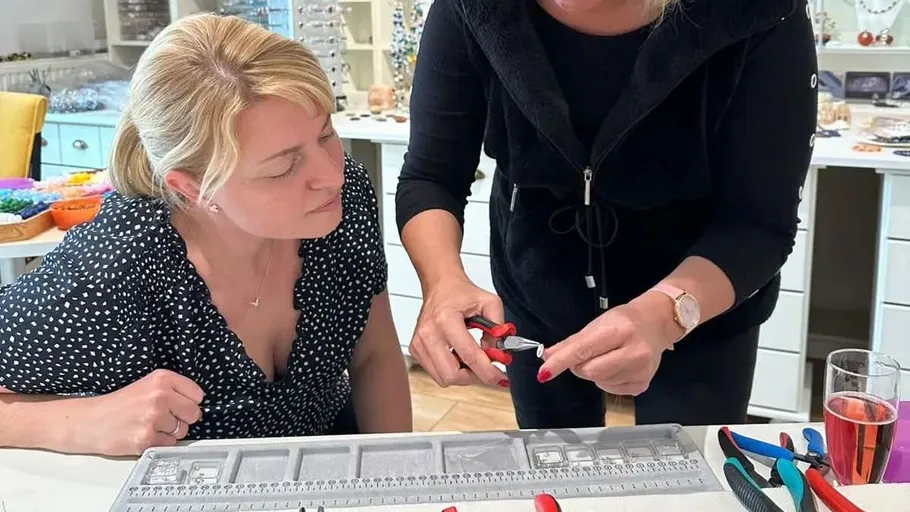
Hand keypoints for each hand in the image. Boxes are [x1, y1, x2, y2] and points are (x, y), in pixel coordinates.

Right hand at [73, 369, 204, 455]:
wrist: (90, 421)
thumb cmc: (120, 404)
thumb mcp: (147, 384)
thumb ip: (173, 390)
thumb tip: (197, 404)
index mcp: (162, 378)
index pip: (197, 394)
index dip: (189, 402)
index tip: (178, 404)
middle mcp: (159, 396)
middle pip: (194, 413)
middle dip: (182, 418)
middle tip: (163, 418)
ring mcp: (153, 418)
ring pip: (182, 430)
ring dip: (169, 432)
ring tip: (148, 425)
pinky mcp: (147, 438)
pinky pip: (169, 444)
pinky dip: (159, 443)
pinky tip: (143, 435)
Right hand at [410, 275, 507, 387]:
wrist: (440, 286)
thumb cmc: (462, 293)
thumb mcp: (489, 303)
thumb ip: (498, 330)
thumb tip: (499, 355)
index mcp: (446, 320)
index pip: (469, 355)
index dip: (488, 372)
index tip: (500, 378)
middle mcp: (428, 333)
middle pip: (453, 374)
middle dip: (474, 377)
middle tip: (487, 368)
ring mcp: (419, 343)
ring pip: (444, 378)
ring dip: (463, 375)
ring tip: (472, 359)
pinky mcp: (416, 350)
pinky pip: (436, 373)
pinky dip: (451, 370)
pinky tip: (458, 356)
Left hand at [537, 294, 679, 395]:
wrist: (657, 323)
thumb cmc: (625, 321)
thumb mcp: (597, 324)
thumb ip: (571, 343)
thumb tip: (547, 357)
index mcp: (619, 330)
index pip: (583, 350)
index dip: (561, 362)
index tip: (544, 372)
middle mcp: (634, 351)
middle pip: (589, 371)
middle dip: (579, 366)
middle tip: (586, 356)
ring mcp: (640, 370)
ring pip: (599, 381)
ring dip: (594, 373)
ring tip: (608, 357)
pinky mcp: (643, 384)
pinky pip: (611, 389)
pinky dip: (607, 380)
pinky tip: (617, 366)